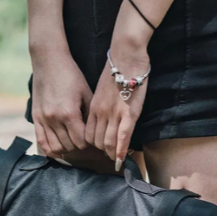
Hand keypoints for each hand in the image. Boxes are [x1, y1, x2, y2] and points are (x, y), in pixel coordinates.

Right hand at [31, 52, 92, 158]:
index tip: (91, 136)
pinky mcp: (36, 118)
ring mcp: (43, 120)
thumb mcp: (86, 94)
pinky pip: (42, 142)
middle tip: (82, 138)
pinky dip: (51, 149)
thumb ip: (90, 116)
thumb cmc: (71, 76)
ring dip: (66, 147)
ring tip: (71, 141)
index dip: (88, 142)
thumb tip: (94, 133)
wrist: (49, 61)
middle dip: (78, 145)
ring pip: (56, 147)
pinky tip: (58, 148)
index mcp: (70, 113)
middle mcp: (55, 119)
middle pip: (69, 146)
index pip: (81, 142)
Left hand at [86, 46, 148, 168]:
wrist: (126, 55)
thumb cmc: (116, 70)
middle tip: (110, 156)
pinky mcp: (128, 114)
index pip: (88, 134)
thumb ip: (100, 106)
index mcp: (93, 108)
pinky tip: (122, 160)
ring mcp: (114, 115)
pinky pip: (122, 137)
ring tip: (117, 159)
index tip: (100, 149)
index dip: (94, 144)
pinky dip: (122, 151)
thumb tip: (103, 118)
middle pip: (96, 141)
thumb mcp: (101, 91)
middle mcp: (100, 113)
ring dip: (113, 154)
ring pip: (108, 142)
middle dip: (103, 151)